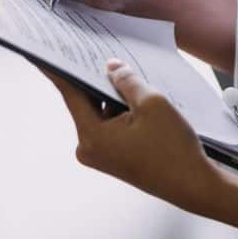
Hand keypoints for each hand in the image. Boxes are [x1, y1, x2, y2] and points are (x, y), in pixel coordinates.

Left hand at [43, 59, 220, 212]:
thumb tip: (111, 66)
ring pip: (99, 112)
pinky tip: (134, 96)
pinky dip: (118, 110)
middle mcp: (88, 147)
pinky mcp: (113, 156)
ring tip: (125, 74)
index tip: (43, 53)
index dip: (59, 69)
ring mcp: (100, 154)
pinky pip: (109, 124)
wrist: (195, 186)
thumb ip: (126, 80)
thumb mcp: (151, 103)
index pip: (70, 92)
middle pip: (85, 101)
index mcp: (91, 135)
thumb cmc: (174, 149)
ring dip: (111, 94)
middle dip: (94, 78)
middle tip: (93, 51)